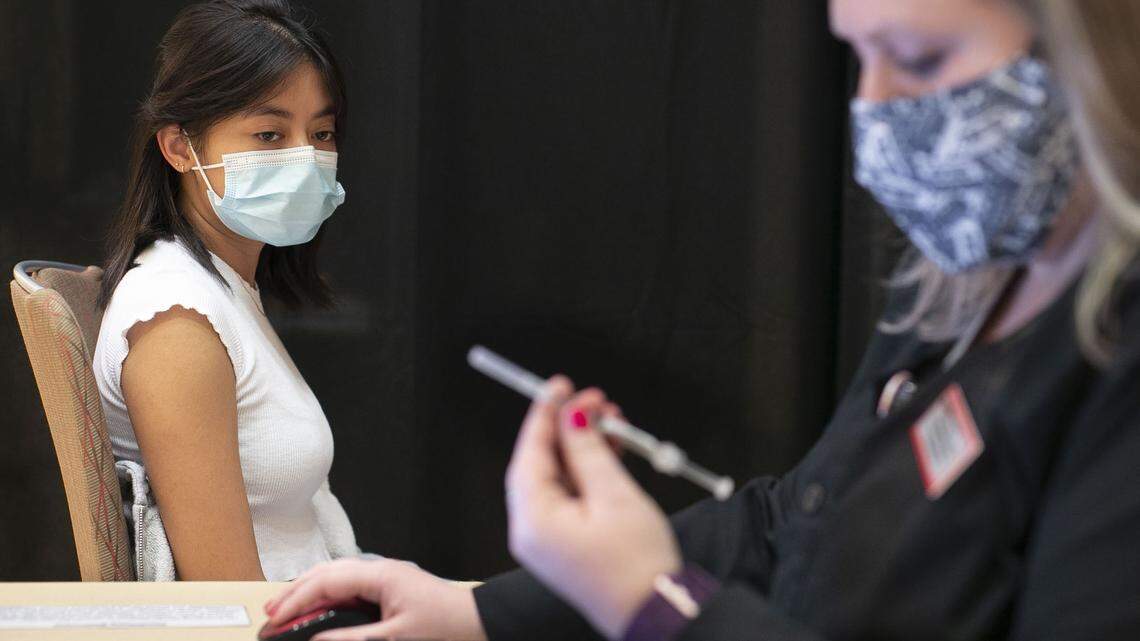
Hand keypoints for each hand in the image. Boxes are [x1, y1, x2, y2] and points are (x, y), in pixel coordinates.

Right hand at [262, 557, 486, 640]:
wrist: (477, 623)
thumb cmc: (445, 627)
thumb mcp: (395, 638)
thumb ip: (352, 638)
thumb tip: (315, 639)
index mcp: (380, 575)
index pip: (326, 582)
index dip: (296, 601)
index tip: (275, 620)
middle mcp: (379, 570)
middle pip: (326, 574)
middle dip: (294, 594)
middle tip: (269, 616)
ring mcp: (383, 577)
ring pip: (335, 577)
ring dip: (308, 592)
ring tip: (283, 610)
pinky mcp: (387, 588)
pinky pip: (348, 586)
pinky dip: (326, 596)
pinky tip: (316, 608)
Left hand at [506, 377, 681, 639]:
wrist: (656, 615)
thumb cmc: (637, 563)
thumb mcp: (614, 495)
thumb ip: (588, 450)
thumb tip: (573, 416)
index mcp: (533, 520)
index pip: (530, 452)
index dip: (545, 414)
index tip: (560, 385)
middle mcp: (531, 530)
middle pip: (542, 463)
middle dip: (568, 429)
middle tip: (595, 400)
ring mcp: (548, 540)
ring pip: (559, 477)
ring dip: (583, 448)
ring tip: (612, 420)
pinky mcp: (567, 544)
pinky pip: (571, 496)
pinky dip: (589, 472)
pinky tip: (612, 451)